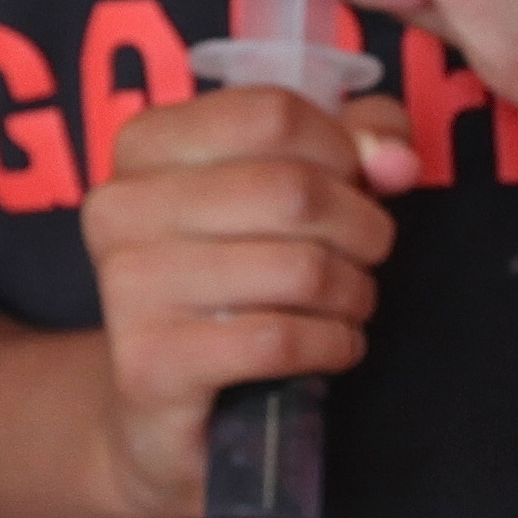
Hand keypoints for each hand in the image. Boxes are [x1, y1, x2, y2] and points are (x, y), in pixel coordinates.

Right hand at [73, 81, 406, 517]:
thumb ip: (352, 147)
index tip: (357, 187)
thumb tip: (396, 158)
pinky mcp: (150, 364)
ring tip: (349, 304)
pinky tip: (333, 348)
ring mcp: (128, 287)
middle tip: (368, 256)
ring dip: (353, 293)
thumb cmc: (234, 281)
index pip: (273, 113)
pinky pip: (280, 340)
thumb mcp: (287, 191)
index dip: (342, 149)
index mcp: (144, 145)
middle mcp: (121, 207)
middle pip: (294, 190)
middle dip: (362, 228)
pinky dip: (332, 344)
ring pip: (298, 268)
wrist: (158, 404)